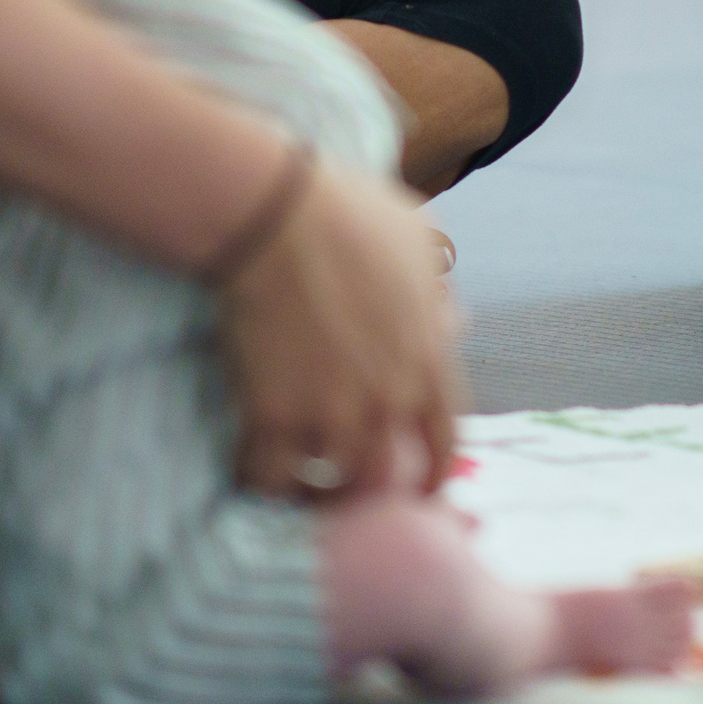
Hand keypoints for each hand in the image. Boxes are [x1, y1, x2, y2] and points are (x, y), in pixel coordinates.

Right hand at [219, 155, 462, 504]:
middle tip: (340, 487)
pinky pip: (267, 474)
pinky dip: (257, 476)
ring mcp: (331, 412)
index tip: (421, 489)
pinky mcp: (275, 414)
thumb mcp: (418, 244)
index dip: (434, 472)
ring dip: (309, 485)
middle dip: (364, 488)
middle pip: (382, 476)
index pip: (445, 440)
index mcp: (428, 361)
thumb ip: (437, 293)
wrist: (281, 218)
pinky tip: (250, 465)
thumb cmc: (353, 214)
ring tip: (291, 480)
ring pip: (325, 482)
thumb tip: (452, 319)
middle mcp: (387, 399)